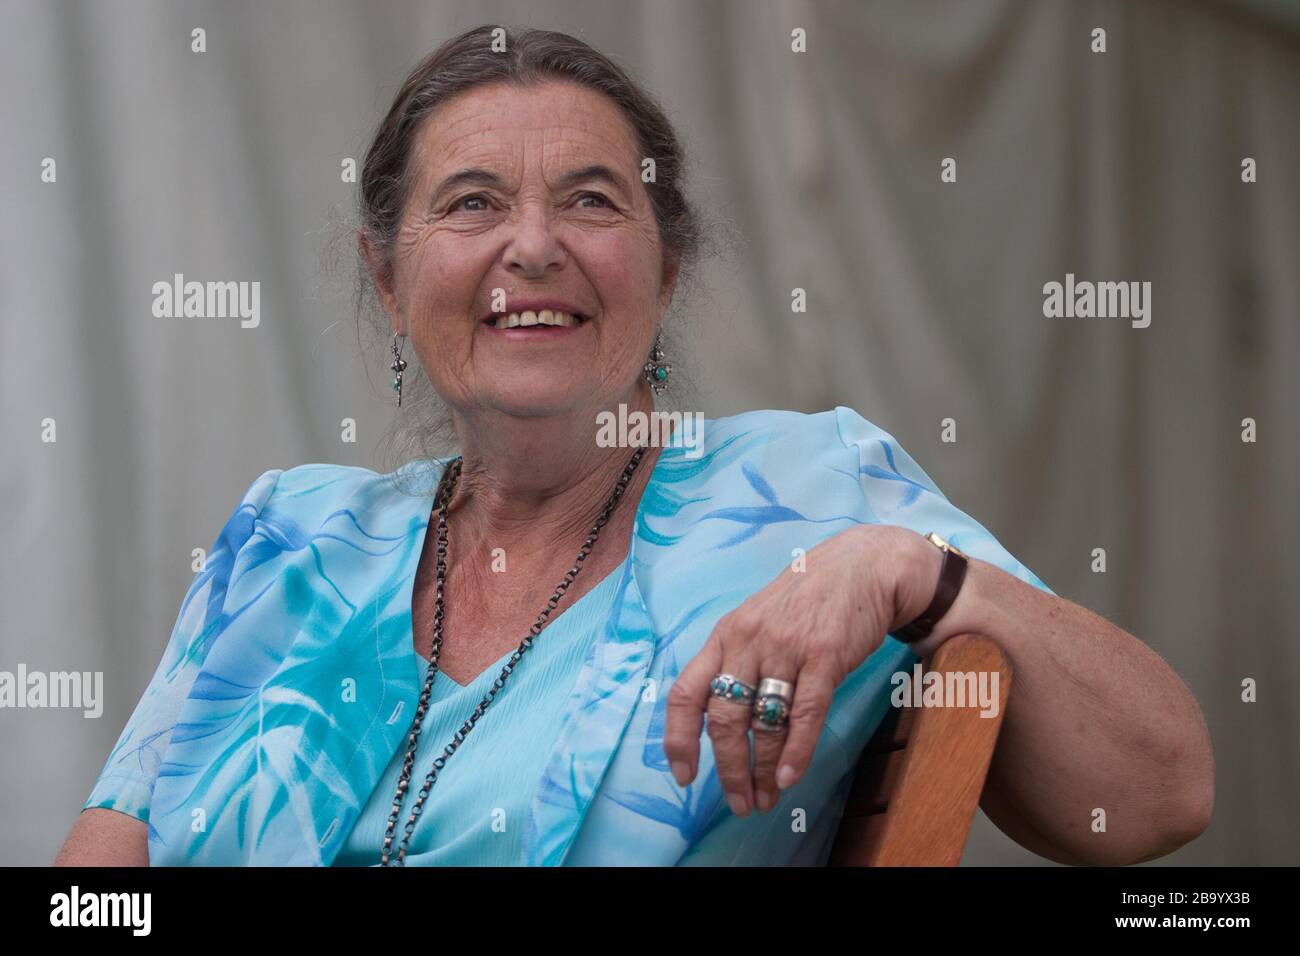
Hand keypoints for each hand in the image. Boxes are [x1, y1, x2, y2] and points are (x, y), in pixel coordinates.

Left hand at [662, 524, 939, 815]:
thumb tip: (721, 725)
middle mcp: (748, 641)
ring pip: (763, 722)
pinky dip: (796, 750)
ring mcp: (786, 647)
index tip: (685, 776)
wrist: (863, 566)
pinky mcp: (825, 655)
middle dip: (729, 769)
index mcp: (725, 635)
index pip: (686, 692)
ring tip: (767, 798)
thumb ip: (738, 663)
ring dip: (762, 769)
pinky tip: (790, 777)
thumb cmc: (808, 601)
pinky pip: (805, 713)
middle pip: (724, 718)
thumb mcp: (758, 621)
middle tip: (739, 802)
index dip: (679, 739)